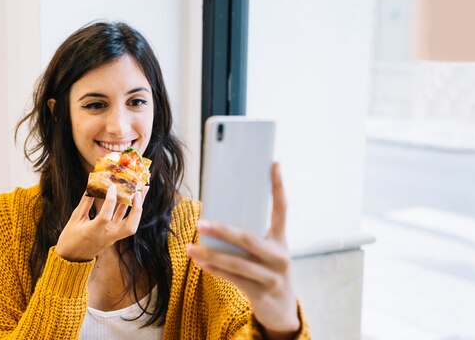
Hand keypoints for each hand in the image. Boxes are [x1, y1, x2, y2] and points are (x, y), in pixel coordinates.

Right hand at [54, 185, 148, 261]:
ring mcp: (112, 237)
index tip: (112, 186)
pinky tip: (132, 196)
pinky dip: (130, 209)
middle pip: (130, 227)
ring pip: (131, 224)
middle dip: (137, 209)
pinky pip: (125, 222)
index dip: (110, 201)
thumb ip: (85, 202)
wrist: (72, 258)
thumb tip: (92, 184)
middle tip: (138, 192)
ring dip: (138, 207)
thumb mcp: (75, 219)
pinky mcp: (114, 236)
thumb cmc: (70, 238)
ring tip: (143, 189)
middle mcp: (107, 236)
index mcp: (93, 232)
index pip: (105, 217)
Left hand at [187, 163, 299, 337]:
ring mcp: (272, 276)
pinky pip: (234, 279)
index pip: (282, 208)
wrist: (283, 310)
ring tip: (191, 247)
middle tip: (200, 222)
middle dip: (222, 230)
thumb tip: (216, 220)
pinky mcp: (262, 294)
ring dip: (211, 254)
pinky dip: (215, 270)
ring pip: (237, 262)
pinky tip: (200, 262)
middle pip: (248, 239)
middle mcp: (280, 256)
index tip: (274, 163)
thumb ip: (250, 237)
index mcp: (282, 240)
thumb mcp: (267, 252)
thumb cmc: (268, 272)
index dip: (278, 186)